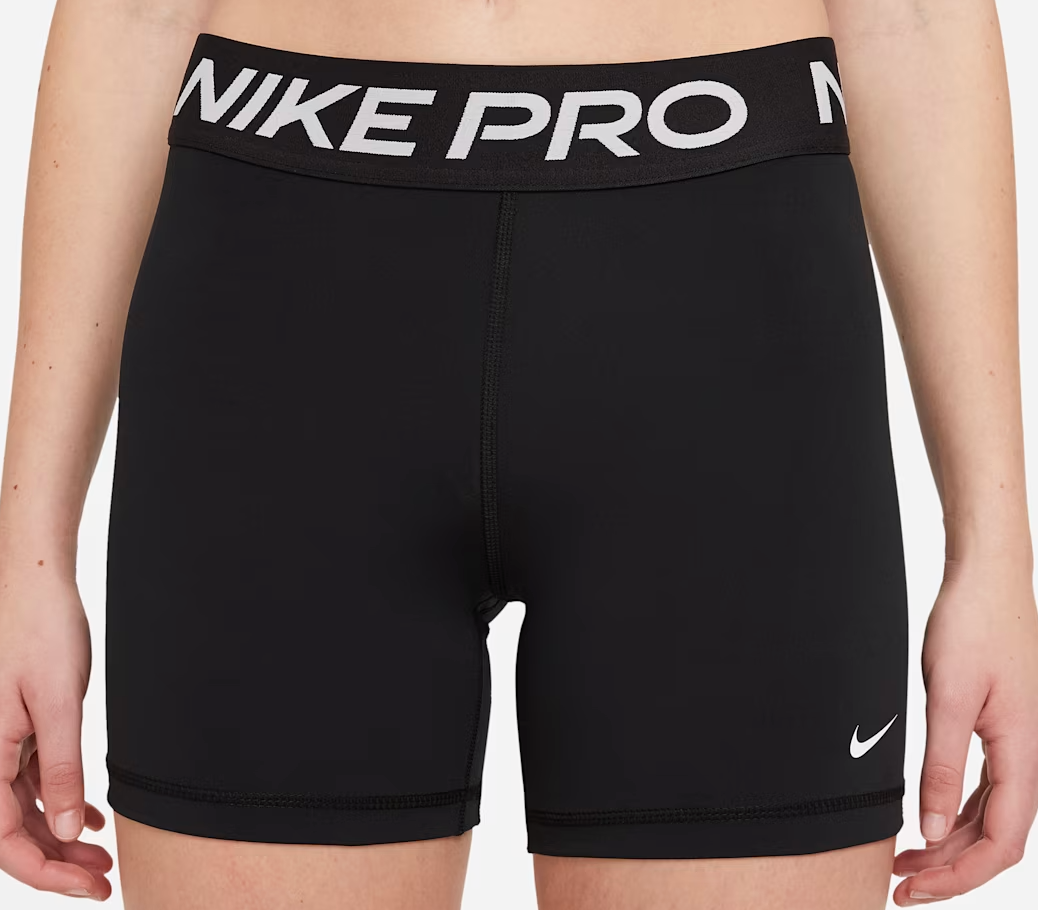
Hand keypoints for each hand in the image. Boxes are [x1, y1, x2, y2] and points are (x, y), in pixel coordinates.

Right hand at [0, 570, 112, 899]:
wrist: (35, 582)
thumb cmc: (41, 631)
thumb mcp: (57, 702)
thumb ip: (60, 768)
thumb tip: (63, 829)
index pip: (5, 840)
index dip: (47, 871)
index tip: (89, 885)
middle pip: (13, 831)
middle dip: (58, 862)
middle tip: (104, 878)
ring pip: (24, 809)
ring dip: (61, 836)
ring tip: (103, 857)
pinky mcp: (17, 728)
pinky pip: (30, 780)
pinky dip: (59, 801)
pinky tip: (88, 817)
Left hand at [893, 555, 1037, 904]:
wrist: (988, 579)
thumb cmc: (973, 626)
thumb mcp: (948, 696)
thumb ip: (941, 765)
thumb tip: (930, 829)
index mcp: (1023, 754)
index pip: (1000, 842)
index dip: (959, 876)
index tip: (914, 888)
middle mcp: (1027, 756)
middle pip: (996, 838)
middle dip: (951, 870)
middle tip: (900, 884)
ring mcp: (1016, 745)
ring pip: (989, 816)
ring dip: (949, 844)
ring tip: (903, 861)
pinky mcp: (1000, 730)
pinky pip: (983, 789)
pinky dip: (953, 812)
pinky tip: (925, 820)